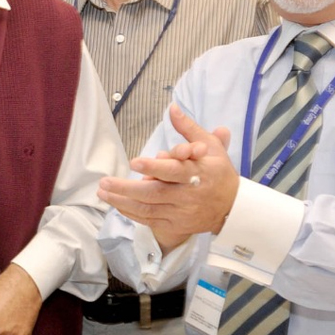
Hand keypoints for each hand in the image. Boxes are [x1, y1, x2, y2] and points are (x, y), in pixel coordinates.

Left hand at [97, 104, 238, 251]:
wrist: (232, 208)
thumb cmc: (218, 173)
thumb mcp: (210, 147)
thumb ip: (188, 128)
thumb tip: (172, 108)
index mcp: (198, 174)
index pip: (174, 171)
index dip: (154, 167)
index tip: (134, 161)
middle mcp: (189, 195)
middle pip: (155, 193)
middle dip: (127, 189)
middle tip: (105, 181)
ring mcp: (181, 213)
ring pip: (148, 209)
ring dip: (123, 201)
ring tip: (103, 191)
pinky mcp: (176, 226)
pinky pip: (149, 220)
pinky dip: (131, 213)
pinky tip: (116, 203)